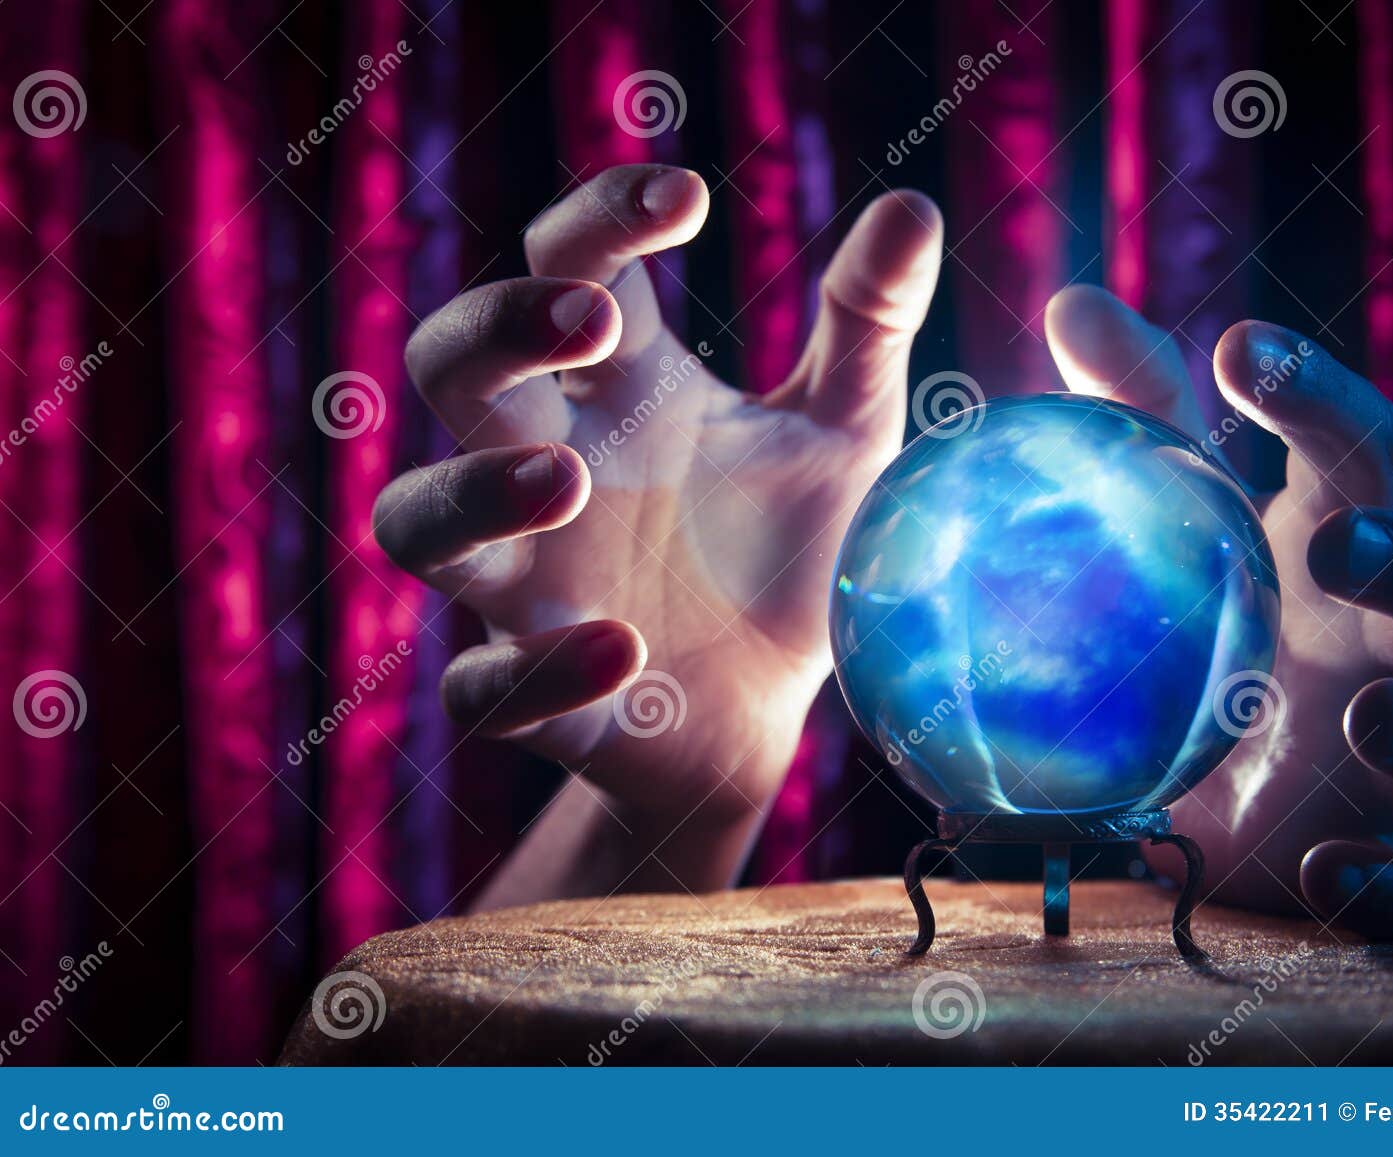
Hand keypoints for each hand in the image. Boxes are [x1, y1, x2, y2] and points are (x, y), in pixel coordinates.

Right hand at [373, 165, 941, 902]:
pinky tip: (624, 651)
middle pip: (452, 369)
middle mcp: (557, 470)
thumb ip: (869, 327)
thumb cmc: (791, 549)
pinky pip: (484, 688)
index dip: (602, 218)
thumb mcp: (848, 433)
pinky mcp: (541, 700)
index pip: (572, 268)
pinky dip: (537, 671)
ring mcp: (532, 586)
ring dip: (475, 491)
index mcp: (626, 391)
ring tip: (569, 480)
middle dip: (493, 329)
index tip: (686, 198)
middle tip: (588, 321)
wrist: (777, 708)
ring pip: (418, 520)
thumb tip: (914, 207)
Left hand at [1039, 288, 1392, 938]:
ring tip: (1365, 716)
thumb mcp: (1161, 526)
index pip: (1365, 451)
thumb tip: (1073, 299)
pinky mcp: (1381, 867)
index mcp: (1341, 549)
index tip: (1237, 347)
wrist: (1177, 797)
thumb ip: (1134, 421)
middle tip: (1333, 545)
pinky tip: (1326, 871)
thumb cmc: (1188, 632)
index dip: (1322, 395)